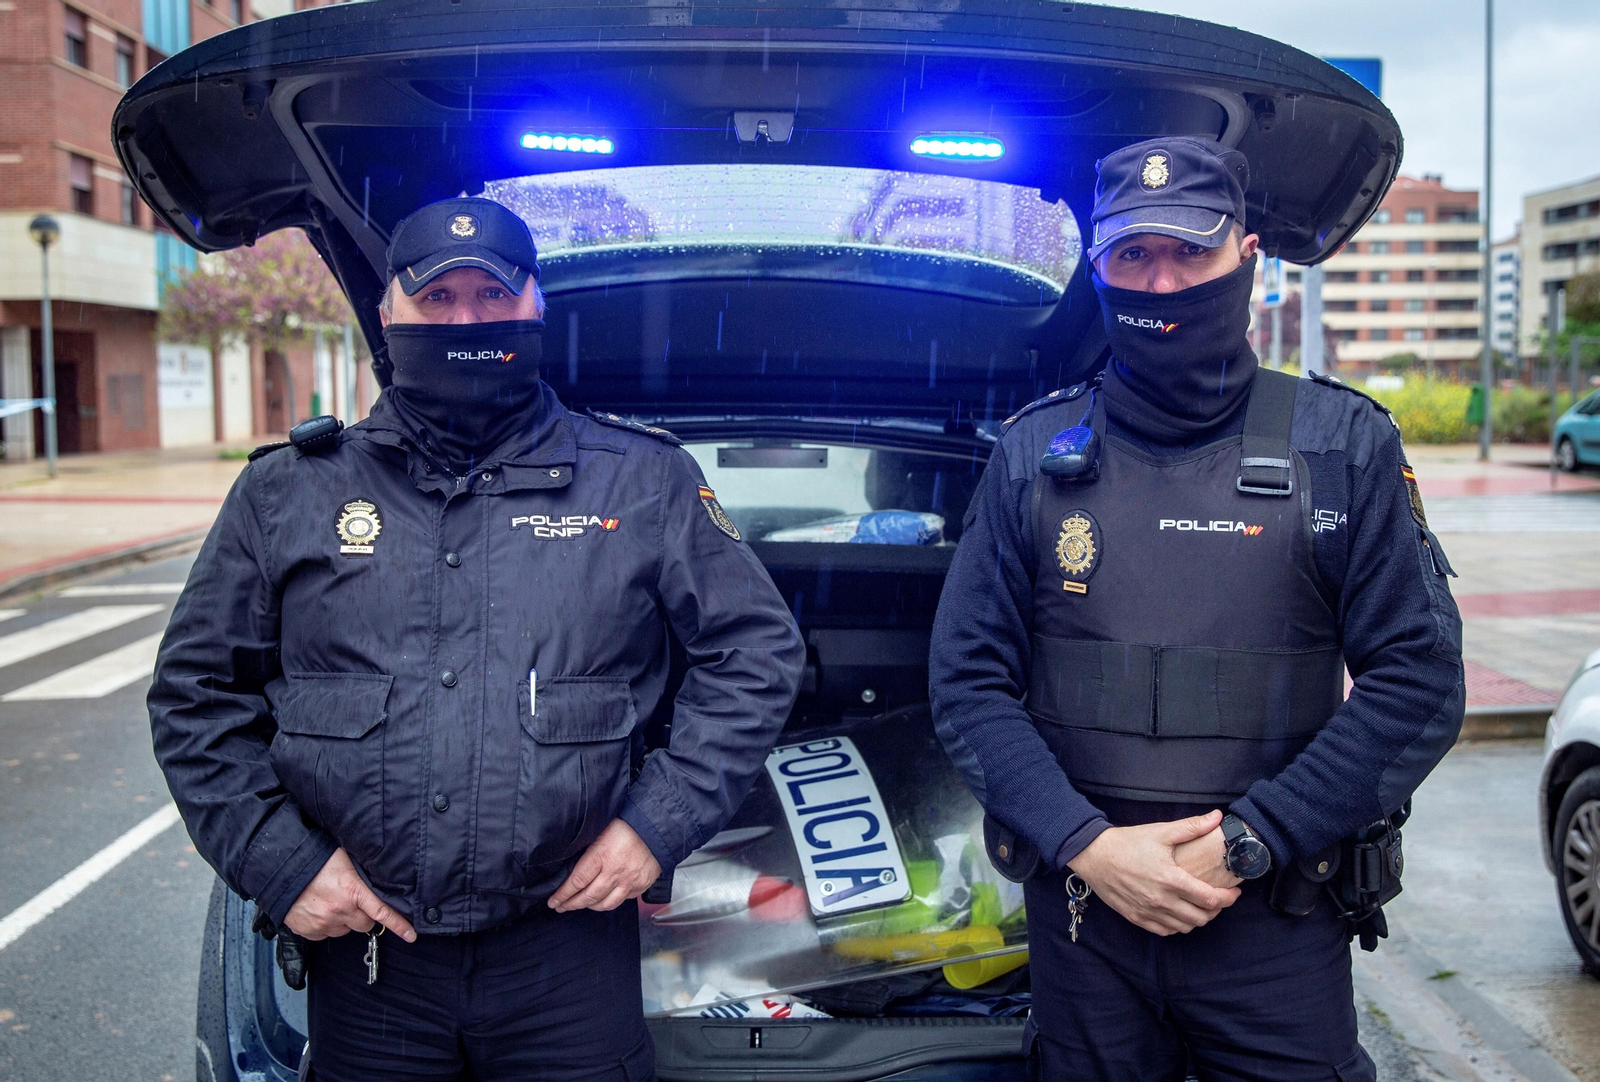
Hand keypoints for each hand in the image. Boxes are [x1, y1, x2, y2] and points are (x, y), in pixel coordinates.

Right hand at [283, 848, 416, 941]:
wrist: (282, 869)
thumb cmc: (316, 859)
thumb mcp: (346, 861)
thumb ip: (362, 876)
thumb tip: (380, 881)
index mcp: (353, 891)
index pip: (382, 912)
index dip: (399, 925)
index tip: (411, 935)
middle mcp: (340, 910)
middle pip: (364, 924)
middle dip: (362, 915)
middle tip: (352, 900)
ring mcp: (323, 923)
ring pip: (345, 930)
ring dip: (343, 920)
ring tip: (331, 901)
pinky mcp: (309, 931)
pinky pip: (326, 934)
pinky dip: (326, 925)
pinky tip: (319, 909)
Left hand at [549, 819, 662, 912]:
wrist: (658, 825)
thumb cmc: (628, 823)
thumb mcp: (601, 829)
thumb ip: (587, 847)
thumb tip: (570, 862)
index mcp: (601, 856)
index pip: (576, 882)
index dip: (562, 895)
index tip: (553, 902)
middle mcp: (615, 872)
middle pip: (588, 897)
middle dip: (571, 904)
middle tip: (562, 907)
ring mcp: (630, 881)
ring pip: (605, 904)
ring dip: (590, 906)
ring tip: (581, 904)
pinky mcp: (641, 885)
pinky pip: (623, 900)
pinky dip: (611, 901)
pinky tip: (604, 898)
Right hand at [1066, 810, 1240, 935]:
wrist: (1093, 854)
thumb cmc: (1127, 842)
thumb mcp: (1161, 831)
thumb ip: (1192, 827)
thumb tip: (1217, 817)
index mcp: (1170, 879)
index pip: (1210, 899)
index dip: (1228, 898)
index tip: (1234, 893)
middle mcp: (1161, 900)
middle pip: (1201, 918)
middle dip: (1216, 910)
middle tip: (1219, 899)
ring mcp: (1148, 911)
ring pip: (1184, 927)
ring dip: (1198, 919)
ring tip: (1200, 906)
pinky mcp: (1136, 917)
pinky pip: (1165, 931)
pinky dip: (1177, 926)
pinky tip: (1179, 914)